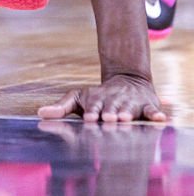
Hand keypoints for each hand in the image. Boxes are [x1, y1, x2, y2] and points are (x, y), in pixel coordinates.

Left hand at [38, 73, 166, 122]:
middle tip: (109, 119)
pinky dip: (155, 114)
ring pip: (129, 108)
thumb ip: (61, 107)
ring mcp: (130, 102)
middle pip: (111, 108)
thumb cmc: (98, 97)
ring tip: (125, 118)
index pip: (93, 106)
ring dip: (127, 113)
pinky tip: (159, 118)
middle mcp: (113, 101)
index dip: (92, 111)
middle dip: (110, 113)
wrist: (126, 80)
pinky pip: (151, 110)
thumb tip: (39, 113)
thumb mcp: (78, 99)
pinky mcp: (146, 105)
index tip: (90, 118)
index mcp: (96, 99)